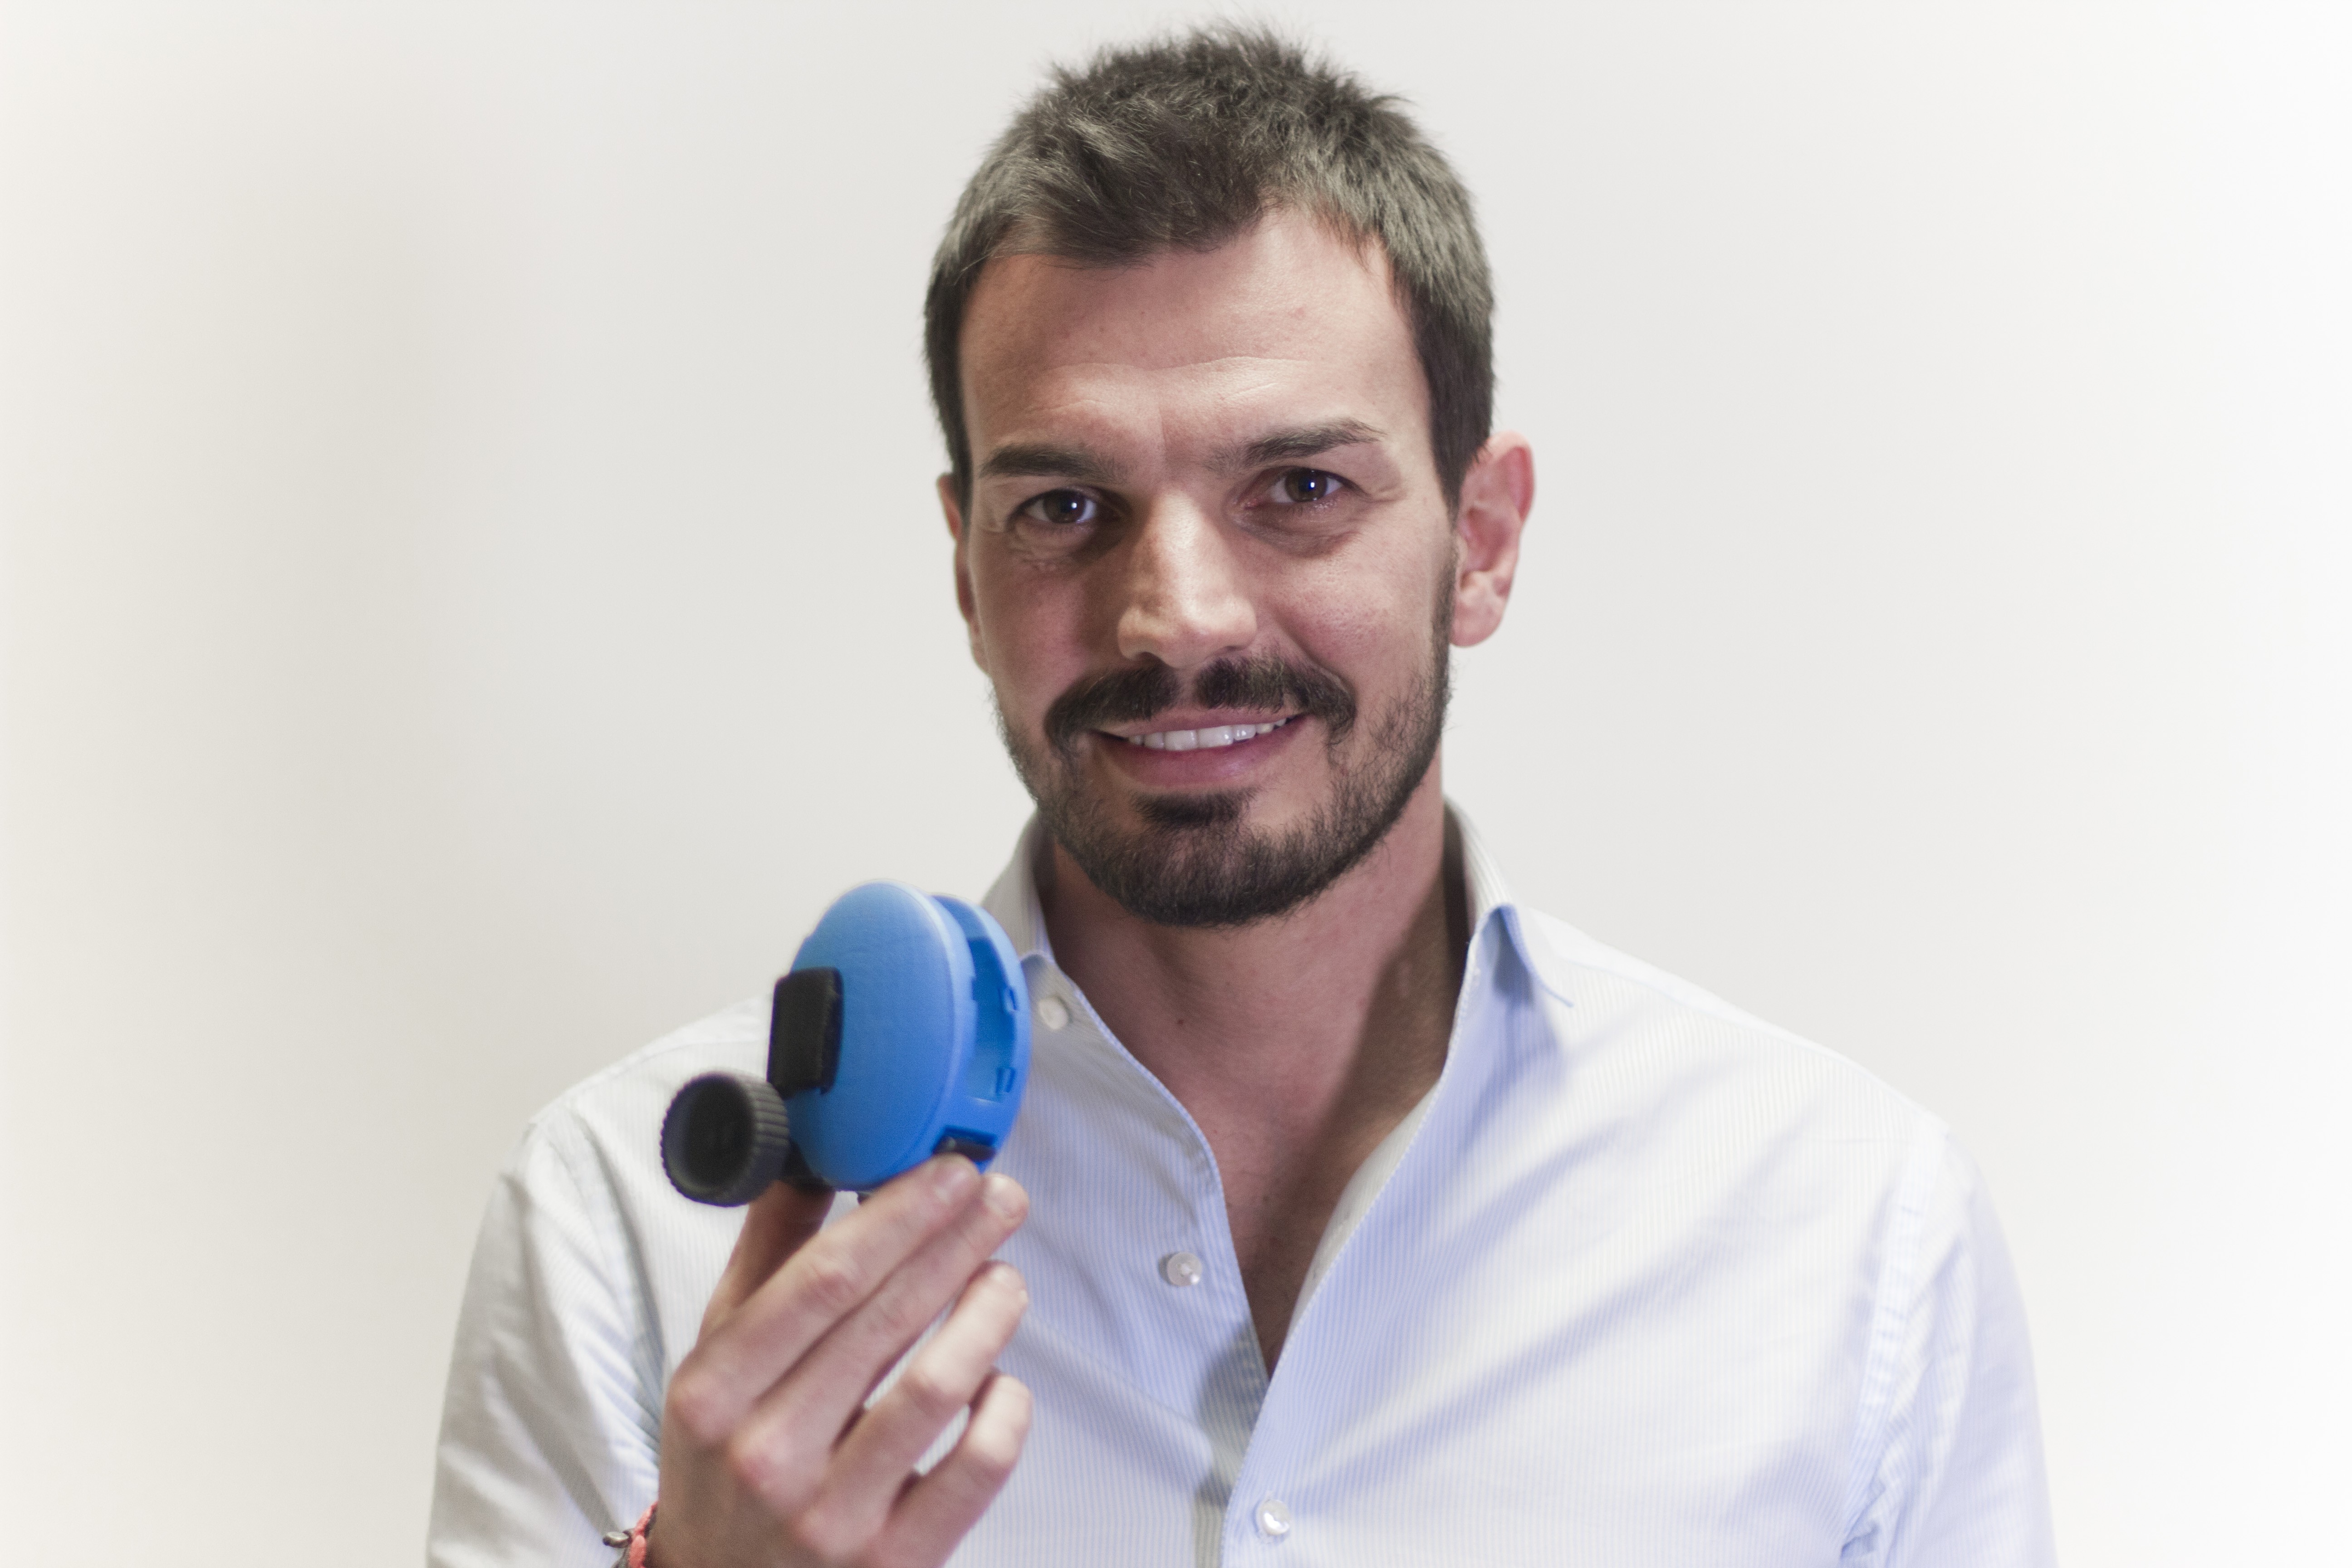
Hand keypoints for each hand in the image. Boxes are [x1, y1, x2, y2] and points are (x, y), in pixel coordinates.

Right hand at [650, 1156, 1032, 1567]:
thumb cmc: (725, 1465)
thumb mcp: (714, 1364)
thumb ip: (764, 1262)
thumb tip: (808, 1158)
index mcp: (714, 1394)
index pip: (822, 1280)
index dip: (898, 1215)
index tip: (949, 1171)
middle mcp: (767, 1453)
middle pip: (886, 1319)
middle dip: (957, 1242)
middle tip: (999, 1198)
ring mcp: (832, 1514)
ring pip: (940, 1387)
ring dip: (987, 1313)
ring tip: (1004, 1279)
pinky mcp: (894, 1560)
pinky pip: (977, 1468)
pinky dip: (1005, 1411)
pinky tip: (1002, 1381)